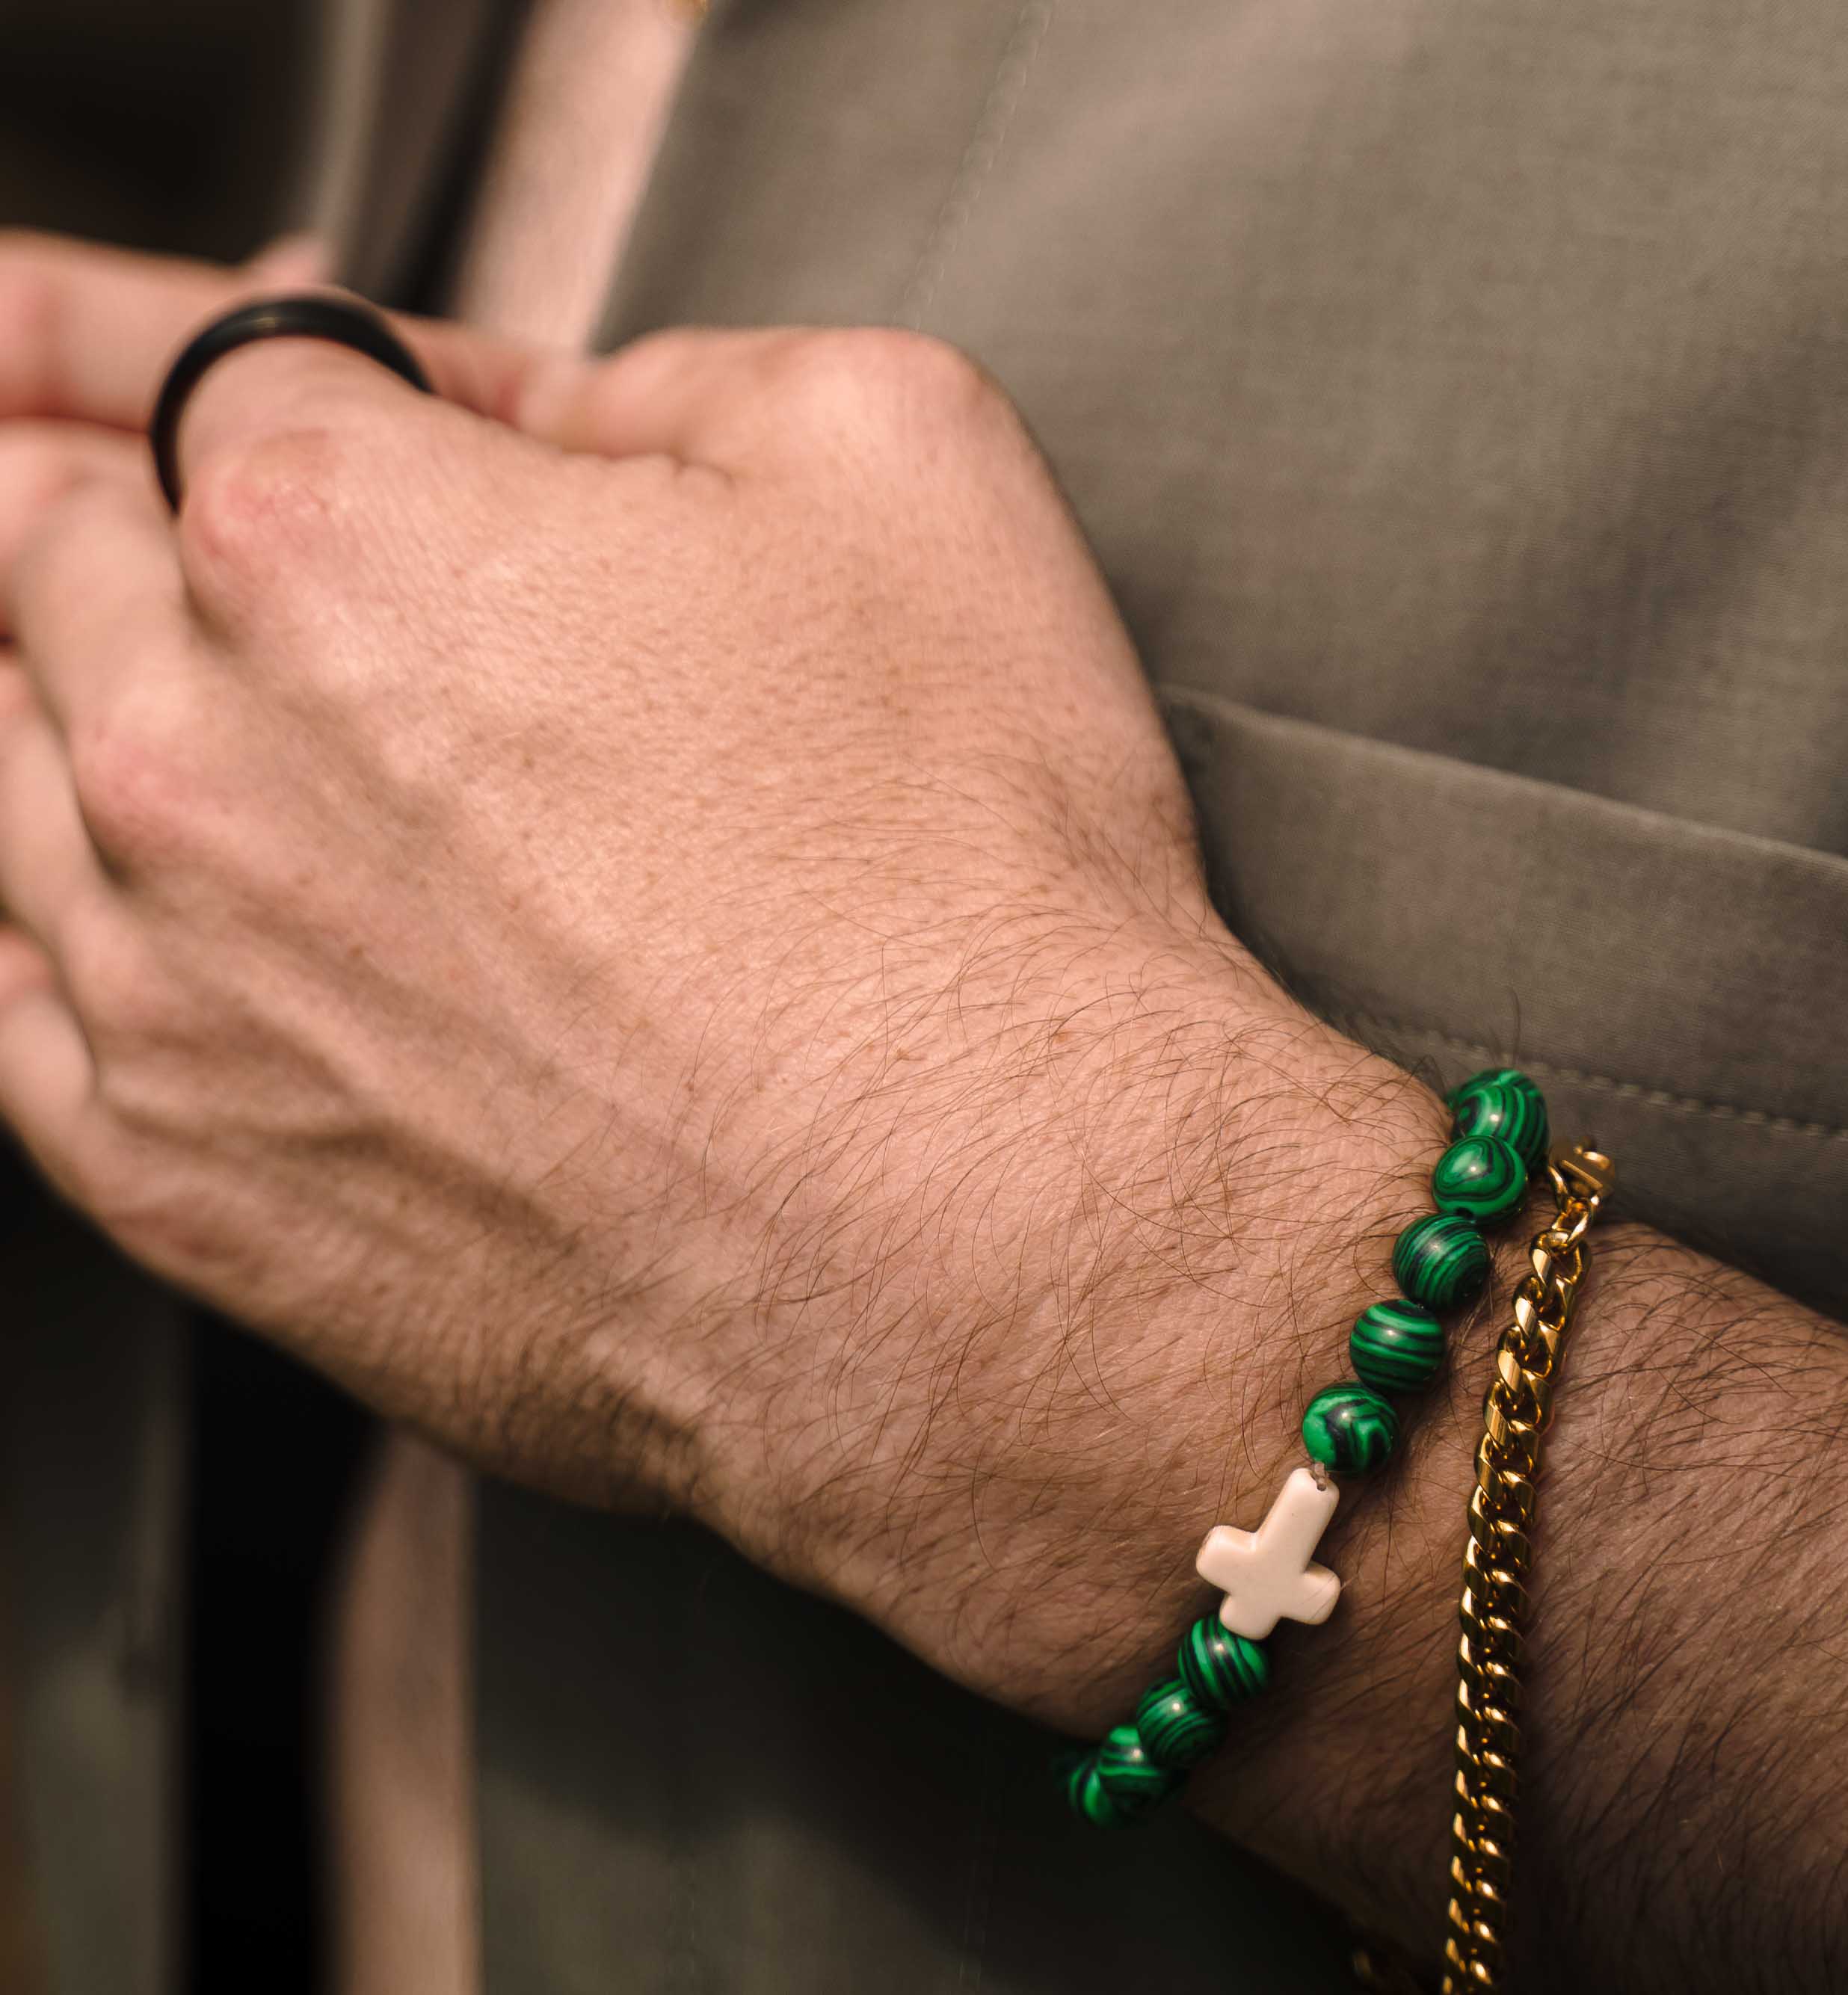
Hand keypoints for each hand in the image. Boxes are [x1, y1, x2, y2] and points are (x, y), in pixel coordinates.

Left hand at [0, 235, 1428, 1717]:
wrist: (996, 1245)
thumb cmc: (973, 894)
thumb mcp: (896, 464)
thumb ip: (664, 381)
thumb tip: (554, 421)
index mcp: (339, 541)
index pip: (207, 381)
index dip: (243, 352)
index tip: (246, 370)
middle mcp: (201, 760)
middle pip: (46, 562)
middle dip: (95, 503)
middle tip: (115, 492)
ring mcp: (172, 991)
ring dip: (41, 701)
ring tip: (104, 683)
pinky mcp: (191, 1192)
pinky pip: (8, 1012)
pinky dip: (33, 926)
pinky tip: (77, 902)